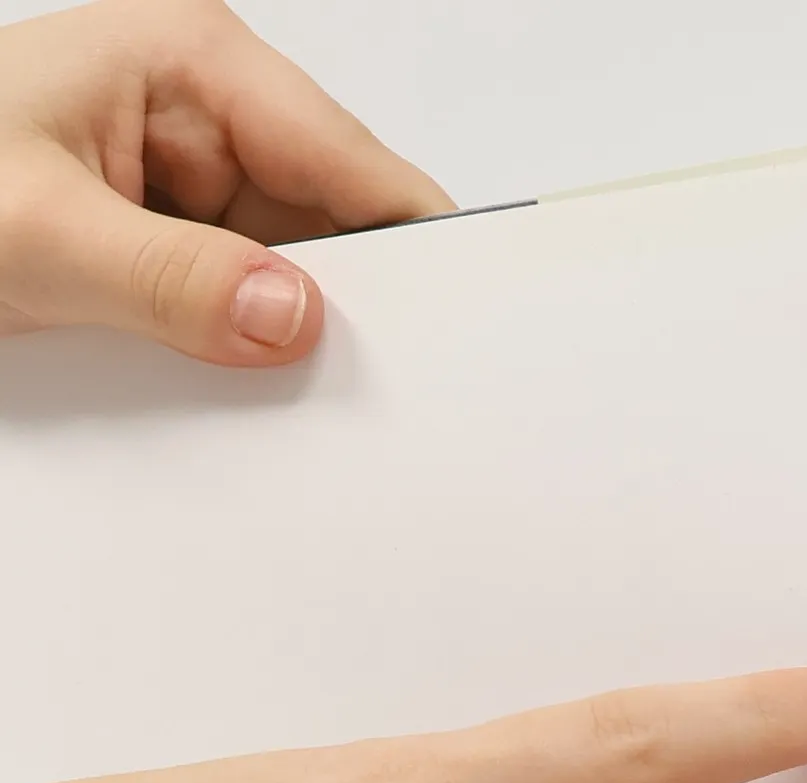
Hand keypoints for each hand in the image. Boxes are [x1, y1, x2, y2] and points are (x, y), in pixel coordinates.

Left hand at [0, 0, 450, 364]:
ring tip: (272, 393)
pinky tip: (238, 387)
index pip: (357, 165)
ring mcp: (196, 184)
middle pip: (342, 230)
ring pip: (299, 280)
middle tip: (354, 393)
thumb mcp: (33, 237)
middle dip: (348, 313)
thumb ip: (169, 281)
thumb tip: (293, 317)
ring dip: (290, 343)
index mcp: (194, 63)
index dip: (418, 252)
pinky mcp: (177, 248)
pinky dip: (249, 358)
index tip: (461, 338)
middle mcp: (208, 114)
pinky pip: (247, 310)